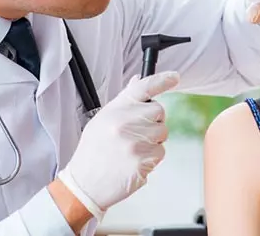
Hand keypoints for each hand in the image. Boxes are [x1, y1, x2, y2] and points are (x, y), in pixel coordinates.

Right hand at [57, 71, 179, 220]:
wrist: (84, 183)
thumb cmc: (94, 151)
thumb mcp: (103, 119)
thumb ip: (124, 100)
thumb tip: (138, 80)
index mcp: (115, 110)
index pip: (144, 87)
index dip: (163, 80)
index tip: (174, 77)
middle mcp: (125, 123)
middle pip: (159, 111)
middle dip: (153, 121)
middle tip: (137, 133)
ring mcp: (135, 143)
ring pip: (162, 133)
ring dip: (154, 141)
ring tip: (132, 149)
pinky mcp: (142, 162)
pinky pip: (160, 153)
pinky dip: (151, 158)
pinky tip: (134, 162)